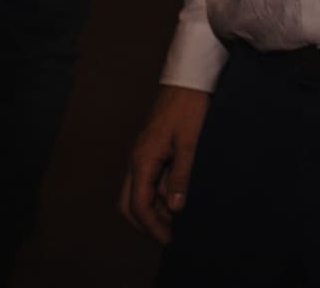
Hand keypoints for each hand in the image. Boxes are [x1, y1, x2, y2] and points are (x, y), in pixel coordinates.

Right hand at [120, 84, 210, 244]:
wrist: (188, 79)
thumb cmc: (189, 107)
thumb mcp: (189, 143)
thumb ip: (181, 176)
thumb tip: (175, 207)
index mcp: (142, 159)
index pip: (138, 203)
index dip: (152, 225)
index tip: (168, 240)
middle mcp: (136, 159)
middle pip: (129, 202)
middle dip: (145, 222)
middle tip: (168, 236)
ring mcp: (143, 154)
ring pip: (137, 191)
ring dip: (152, 209)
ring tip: (176, 222)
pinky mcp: (152, 149)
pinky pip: (147, 179)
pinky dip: (157, 194)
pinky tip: (176, 199)